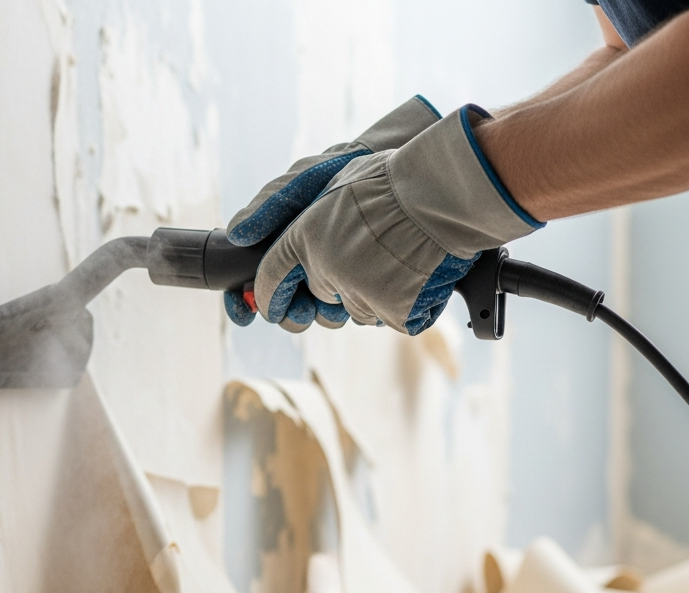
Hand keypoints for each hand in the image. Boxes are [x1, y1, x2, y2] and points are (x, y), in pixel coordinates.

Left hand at [253, 106, 542, 335]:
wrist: (446, 191)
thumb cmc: (394, 179)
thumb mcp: (333, 178)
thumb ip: (293, 210)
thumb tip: (242, 233)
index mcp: (305, 237)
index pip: (270, 279)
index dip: (269, 297)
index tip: (271, 306)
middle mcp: (326, 269)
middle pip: (317, 300)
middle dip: (332, 291)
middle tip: (363, 264)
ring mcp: (359, 293)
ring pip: (355, 311)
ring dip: (371, 294)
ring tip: (397, 257)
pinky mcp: (392, 310)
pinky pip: (389, 318)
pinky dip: (403, 303)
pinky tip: (416, 272)